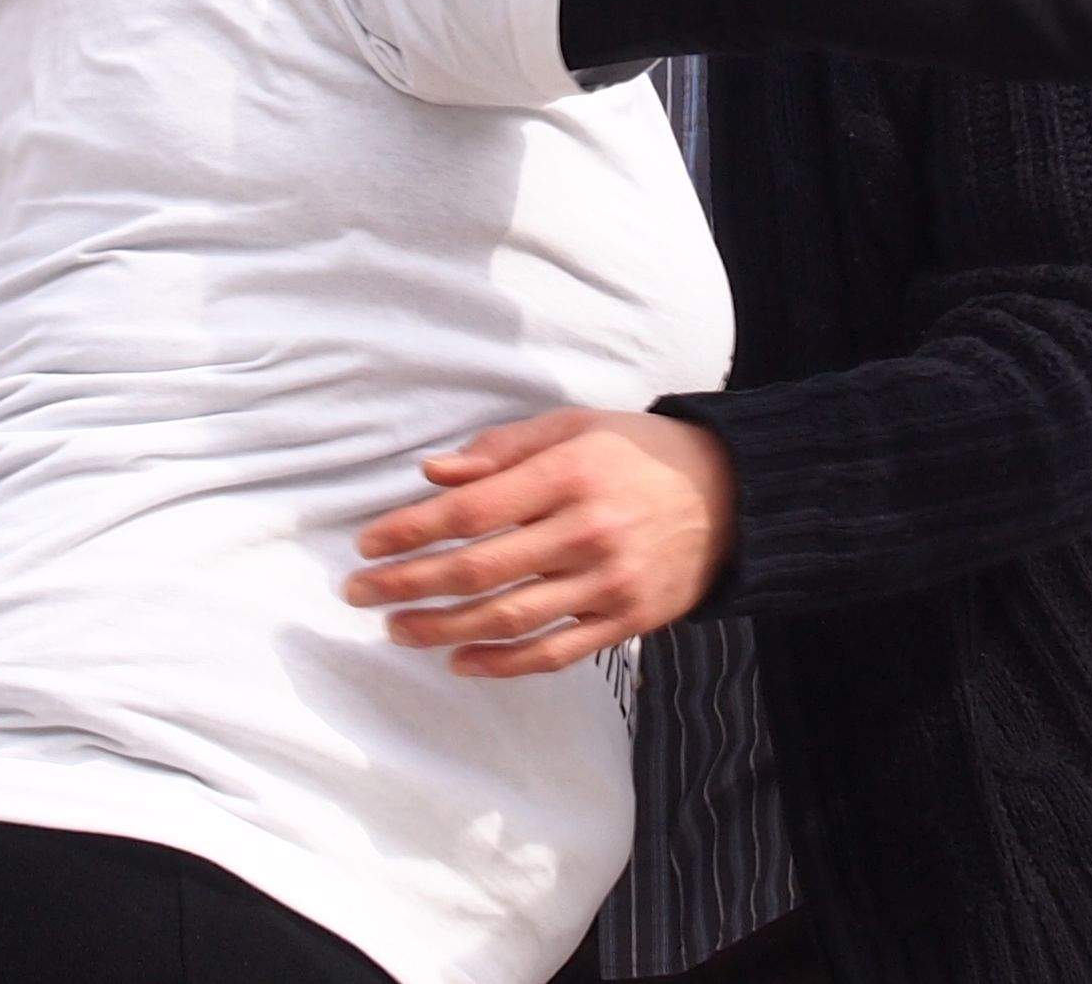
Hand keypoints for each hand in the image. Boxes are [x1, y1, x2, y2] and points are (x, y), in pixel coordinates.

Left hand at [344, 407, 733, 675]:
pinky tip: (460, 661)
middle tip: (359, 592)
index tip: (366, 543)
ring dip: (441, 628)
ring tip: (397, 628)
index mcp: (569, 474)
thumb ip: (502, 449)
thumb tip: (431, 473)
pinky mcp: (624, 620)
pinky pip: (553, 652)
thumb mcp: (574, 427)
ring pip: (507, 618)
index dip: (410, 530)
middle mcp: (585, 530)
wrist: (731, 496)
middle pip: (478, 570)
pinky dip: (502, 664)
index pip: (472, 510)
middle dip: (408, 583)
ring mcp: (606, 581)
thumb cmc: (638, 453)